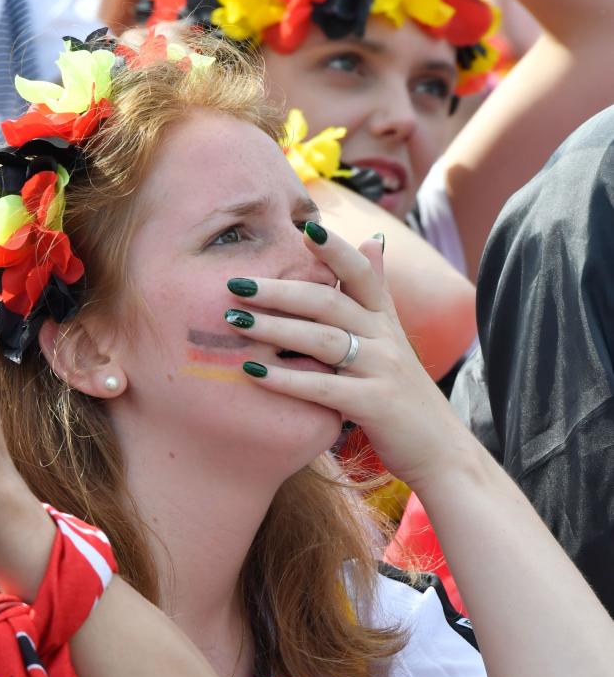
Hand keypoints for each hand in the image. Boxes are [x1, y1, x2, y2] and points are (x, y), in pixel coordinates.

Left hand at [223, 223, 465, 489]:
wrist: (441, 449)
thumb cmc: (404, 392)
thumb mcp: (394, 336)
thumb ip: (377, 291)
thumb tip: (372, 239)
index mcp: (386, 317)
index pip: (360, 272)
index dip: (335, 249)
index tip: (302, 227)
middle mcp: (386, 337)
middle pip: (329, 301)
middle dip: (279, 290)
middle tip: (235, 284)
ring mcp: (382, 369)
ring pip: (322, 339)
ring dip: (274, 328)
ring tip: (234, 321)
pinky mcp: (375, 404)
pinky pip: (324, 387)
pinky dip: (286, 378)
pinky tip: (253, 372)